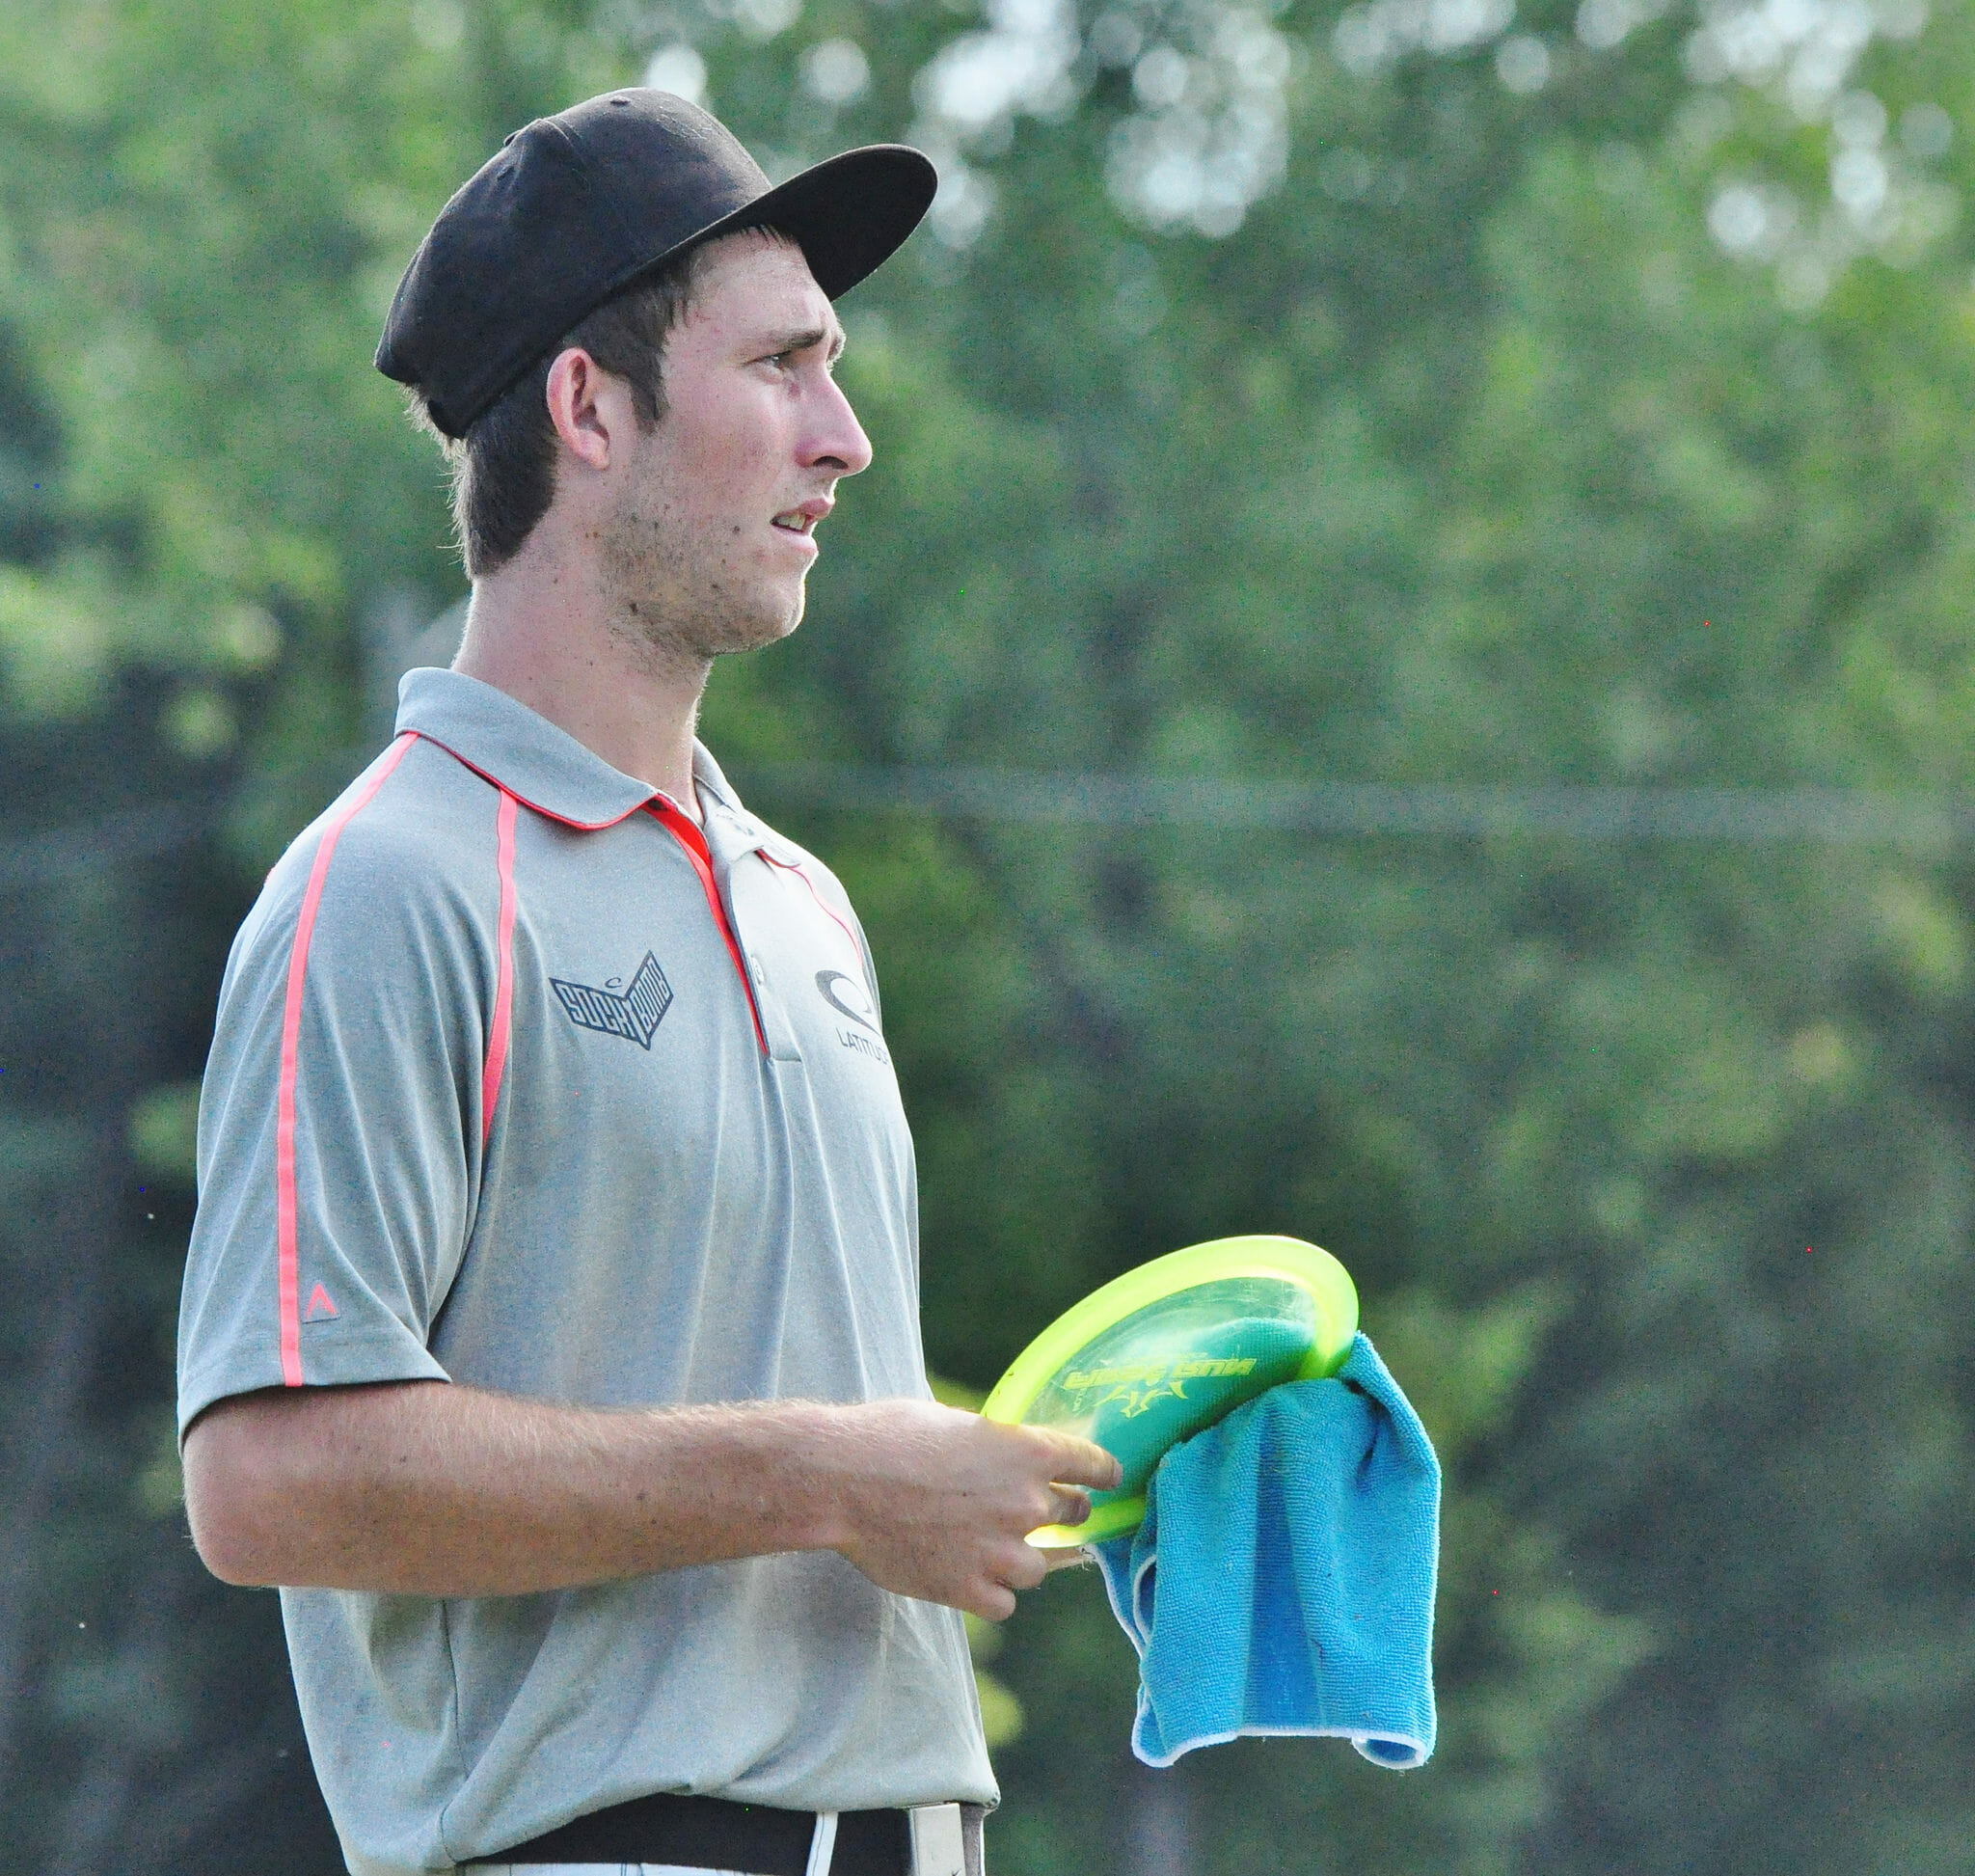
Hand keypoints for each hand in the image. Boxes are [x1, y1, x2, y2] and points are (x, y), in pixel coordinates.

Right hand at [812, 1400, 1121, 1620]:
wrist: (840, 1481)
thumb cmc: (889, 1436)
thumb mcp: (956, 1422)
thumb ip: (996, 1446)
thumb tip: (1011, 1456)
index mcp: (1027, 1452)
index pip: (1093, 1466)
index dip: (1104, 1473)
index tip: (1111, 1480)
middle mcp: (1025, 1503)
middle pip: (1074, 1515)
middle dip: (1065, 1512)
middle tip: (1046, 1512)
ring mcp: (1000, 1552)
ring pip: (1040, 1567)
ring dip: (1022, 1557)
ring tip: (992, 1547)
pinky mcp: (969, 1590)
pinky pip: (1004, 1602)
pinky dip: (991, 1592)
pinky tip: (969, 1575)